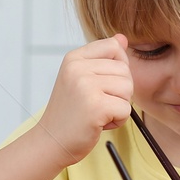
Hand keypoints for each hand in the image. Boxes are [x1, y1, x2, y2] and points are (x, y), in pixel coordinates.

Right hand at [34, 34, 133, 165]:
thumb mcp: (81, 78)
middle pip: (125, 70)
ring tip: (98, 112)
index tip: (102, 83)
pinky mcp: (95, 106)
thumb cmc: (69, 113)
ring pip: (128, 88)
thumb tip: (122, 38)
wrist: (51, 141)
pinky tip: (99, 123)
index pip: (113, 46)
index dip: (117, 67)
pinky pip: (126, 109)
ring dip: (119, 105)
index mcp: (74, 58)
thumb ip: (102, 57)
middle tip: (97, 103)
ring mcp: (85, 86)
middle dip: (119, 91)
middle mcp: (78, 68)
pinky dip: (117, 120)